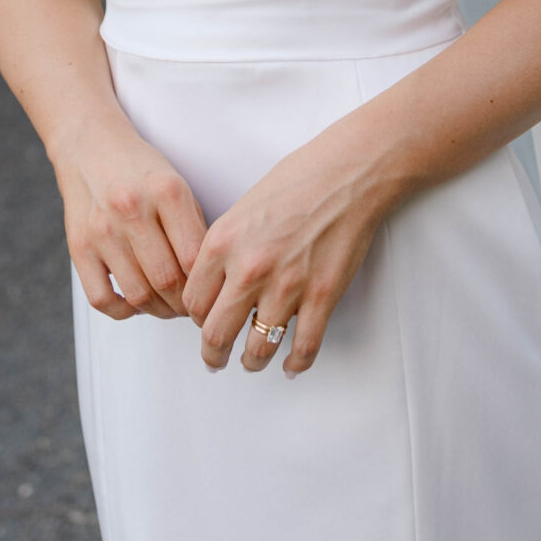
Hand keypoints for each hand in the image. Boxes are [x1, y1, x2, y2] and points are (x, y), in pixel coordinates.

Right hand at [54, 118, 207, 320]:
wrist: (91, 147)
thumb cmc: (140, 171)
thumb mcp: (178, 186)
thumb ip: (195, 229)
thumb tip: (211, 279)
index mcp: (166, 191)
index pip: (194, 258)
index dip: (206, 287)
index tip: (209, 295)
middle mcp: (132, 209)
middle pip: (167, 281)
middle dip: (184, 305)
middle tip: (190, 308)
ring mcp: (102, 229)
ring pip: (137, 295)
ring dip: (158, 311)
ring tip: (167, 306)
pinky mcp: (78, 246)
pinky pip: (101, 298)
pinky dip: (122, 311)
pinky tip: (134, 302)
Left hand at [182, 129, 392, 376]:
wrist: (348, 173)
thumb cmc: (299, 180)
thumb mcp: (243, 208)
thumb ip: (226, 247)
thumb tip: (218, 282)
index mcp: (223, 243)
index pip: (193, 301)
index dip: (197, 317)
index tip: (204, 322)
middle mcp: (249, 268)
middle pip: (216, 334)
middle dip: (212, 354)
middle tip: (215, 359)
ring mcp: (286, 286)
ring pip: (257, 349)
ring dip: (252, 362)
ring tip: (251, 363)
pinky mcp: (321, 297)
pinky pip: (303, 347)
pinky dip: (296, 364)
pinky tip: (291, 366)